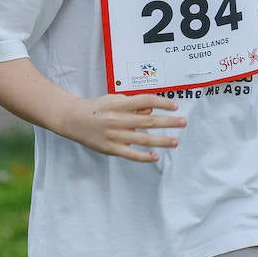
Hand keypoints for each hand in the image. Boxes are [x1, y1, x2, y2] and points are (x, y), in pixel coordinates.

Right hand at [50, 94, 186, 161]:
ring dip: (161, 140)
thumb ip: (133, 104)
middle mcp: (118, 119)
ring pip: (142, 139)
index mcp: (119, 104)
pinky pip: (130, 154)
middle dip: (168, 122)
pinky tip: (156, 157)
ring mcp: (114, 135)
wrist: (74, 119)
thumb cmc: (98, 108)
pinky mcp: (110, 148)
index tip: (174, 105)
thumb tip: (151, 110)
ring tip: (176, 141)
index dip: (161, 102)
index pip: (145, 101)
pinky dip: (143, 156)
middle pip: (148, 121)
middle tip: (183, 122)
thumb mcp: (114, 99)